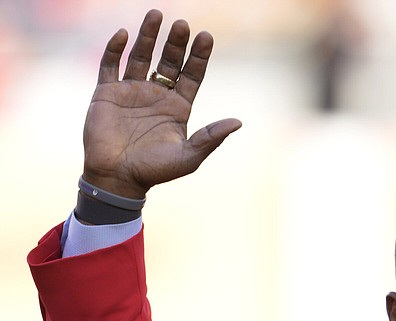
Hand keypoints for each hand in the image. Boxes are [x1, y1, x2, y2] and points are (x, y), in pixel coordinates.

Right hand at [82, 9, 241, 198]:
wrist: (117, 178)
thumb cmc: (155, 171)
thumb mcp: (188, 156)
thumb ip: (210, 137)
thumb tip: (238, 122)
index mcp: (178, 107)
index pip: (191, 75)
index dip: (198, 56)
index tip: (206, 37)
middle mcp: (156, 95)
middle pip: (168, 61)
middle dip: (175, 43)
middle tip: (182, 23)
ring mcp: (131, 92)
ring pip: (141, 56)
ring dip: (148, 36)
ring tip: (156, 14)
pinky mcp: (106, 93)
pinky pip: (110, 65)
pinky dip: (114, 49)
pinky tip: (123, 34)